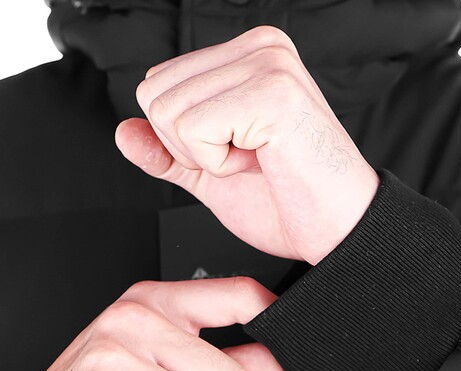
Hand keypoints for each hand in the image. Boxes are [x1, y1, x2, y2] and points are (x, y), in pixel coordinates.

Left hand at [114, 26, 378, 265]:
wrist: (337, 232)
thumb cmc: (289, 202)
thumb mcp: (211, 173)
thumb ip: (166, 151)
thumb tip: (123, 132)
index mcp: (248, 55)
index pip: (158, 84)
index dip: (184, 139)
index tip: (239, 152)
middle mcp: (261, 48)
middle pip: (155, 94)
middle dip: (189, 146)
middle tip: (247, 159)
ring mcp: (269, 65)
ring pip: (168, 112)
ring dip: (206, 156)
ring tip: (258, 160)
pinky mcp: (273, 93)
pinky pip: (193, 129)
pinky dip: (219, 163)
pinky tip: (263, 162)